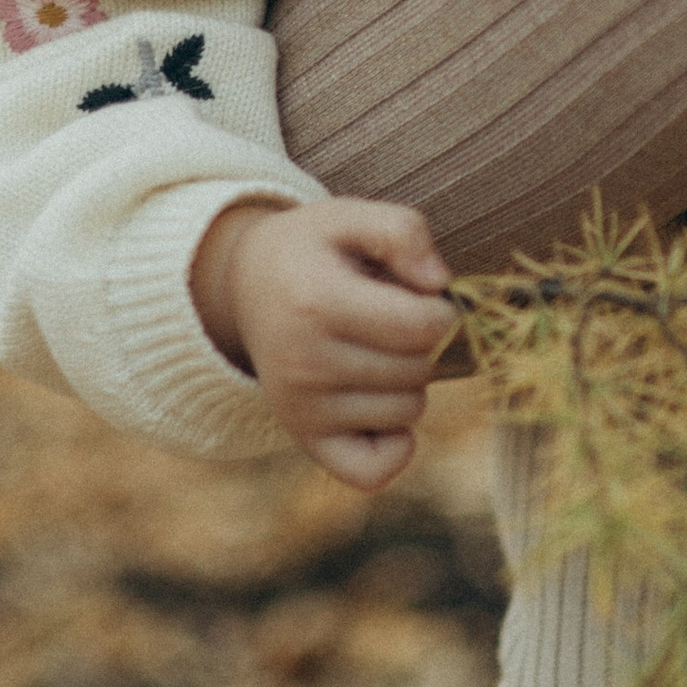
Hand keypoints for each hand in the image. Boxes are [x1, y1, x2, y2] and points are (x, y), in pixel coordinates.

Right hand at [189, 196, 455, 489]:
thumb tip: (438, 283)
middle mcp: (305, 363)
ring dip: (409, 381)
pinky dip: (394, 445)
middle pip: (418, 370)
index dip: (441, 309)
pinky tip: (381, 404)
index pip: (422, 327)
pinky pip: (374, 471)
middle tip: (391, 319)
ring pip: (407, 412)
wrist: (245, 287)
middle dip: (424, 343)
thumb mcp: (348, 215)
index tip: (420, 295)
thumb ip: (402, 231)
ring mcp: (302, 408)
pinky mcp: (305, 438)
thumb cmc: (311, 251)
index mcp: (318, 303)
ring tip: (375, 349)